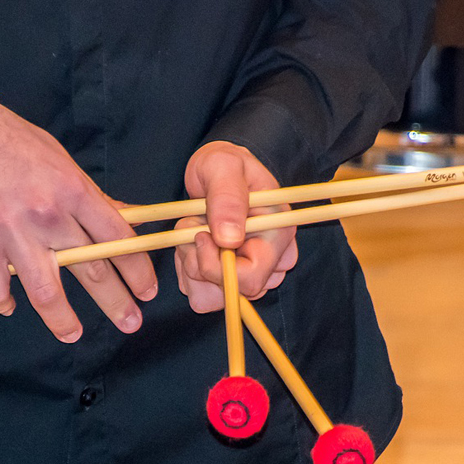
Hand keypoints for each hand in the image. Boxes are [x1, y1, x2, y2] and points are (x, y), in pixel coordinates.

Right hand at [0, 96, 156, 341]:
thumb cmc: (10, 143)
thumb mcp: (59, 160)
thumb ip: (90, 196)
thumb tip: (125, 220)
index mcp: (72, 190)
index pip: (116, 237)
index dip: (136, 269)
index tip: (147, 289)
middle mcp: (45, 214)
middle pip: (90, 269)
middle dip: (116, 301)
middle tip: (130, 322)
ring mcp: (10, 233)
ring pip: (45, 292)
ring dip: (62, 320)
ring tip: (72, 333)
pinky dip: (3, 303)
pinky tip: (10, 307)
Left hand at [173, 141, 297, 312]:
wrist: (218, 171)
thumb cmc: (225, 164)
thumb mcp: (224, 166)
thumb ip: (228, 198)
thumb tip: (229, 239)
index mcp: (277, 235)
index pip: (251, 279)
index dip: (218, 267)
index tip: (200, 235)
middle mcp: (268, 261)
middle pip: (230, 292)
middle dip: (199, 263)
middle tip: (194, 226)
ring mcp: (249, 273)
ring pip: (210, 298)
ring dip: (190, 266)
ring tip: (193, 231)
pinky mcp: (227, 279)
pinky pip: (199, 295)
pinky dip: (186, 271)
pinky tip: (191, 244)